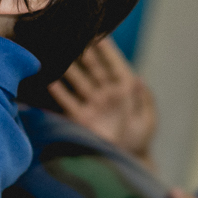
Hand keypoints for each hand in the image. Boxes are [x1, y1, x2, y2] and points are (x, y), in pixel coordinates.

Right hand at [48, 37, 156, 163]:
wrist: (126, 163)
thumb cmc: (140, 141)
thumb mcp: (146, 121)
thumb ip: (142, 101)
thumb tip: (138, 79)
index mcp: (125, 92)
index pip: (116, 66)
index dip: (108, 50)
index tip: (99, 34)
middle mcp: (107, 95)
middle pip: (95, 69)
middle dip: (86, 53)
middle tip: (75, 37)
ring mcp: (93, 105)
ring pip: (79, 82)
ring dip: (70, 69)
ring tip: (60, 55)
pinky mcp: (81, 118)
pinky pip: (69, 101)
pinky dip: (59, 92)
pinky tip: (50, 81)